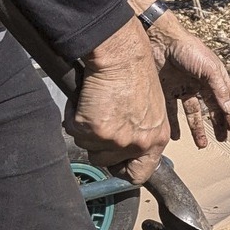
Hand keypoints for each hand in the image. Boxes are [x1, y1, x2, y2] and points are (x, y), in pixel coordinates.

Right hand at [68, 17, 169, 183]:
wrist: (122, 54)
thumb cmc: (135, 72)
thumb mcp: (151, 108)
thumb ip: (141, 131)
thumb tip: (123, 147)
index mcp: (157, 138)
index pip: (139, 174)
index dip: (121, 169)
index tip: (112, 161)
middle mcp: (138, 143)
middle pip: (105, 161)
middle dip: (97, 143)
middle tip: (99, 119)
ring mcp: (116, 139)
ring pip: (87, 146)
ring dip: (85, 129)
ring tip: (94, 105)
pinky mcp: (95, 130)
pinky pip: (73, 130)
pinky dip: (73, 115)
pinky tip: (84, 99)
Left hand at [145, 10, 229, 148]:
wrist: (160, 39)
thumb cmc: (189, 49)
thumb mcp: (209, 69)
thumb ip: (220, 90)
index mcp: (214, 77)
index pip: (227, 98)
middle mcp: (199, 83)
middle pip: (211, 108)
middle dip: (217, 124)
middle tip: (221, 139)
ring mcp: (182, 87)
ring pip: (192, 113)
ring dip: (197, 129)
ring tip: (201, 145)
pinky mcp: (166, 90)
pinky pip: (171, 110)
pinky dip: (173, 124)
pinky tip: (175, 136)